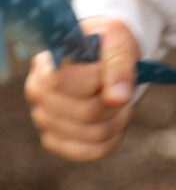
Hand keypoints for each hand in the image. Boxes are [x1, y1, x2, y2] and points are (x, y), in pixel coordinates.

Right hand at [25, 17, 138, 160]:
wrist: (103, 53)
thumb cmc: (106, 43)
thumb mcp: (117, 38)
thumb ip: (118, 62)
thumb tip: (117, 98)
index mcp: (46, 63)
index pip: (62, 82)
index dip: (95, 78)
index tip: (108, 66)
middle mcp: (38, 93)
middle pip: (85, 113)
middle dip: (114, 99)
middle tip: (122, 83)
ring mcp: (44, 119)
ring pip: (92, 134)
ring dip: (117, 117)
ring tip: (119, 97)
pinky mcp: (56, 140)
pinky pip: (92, 150)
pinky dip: (113, 135)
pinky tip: (113, 116)